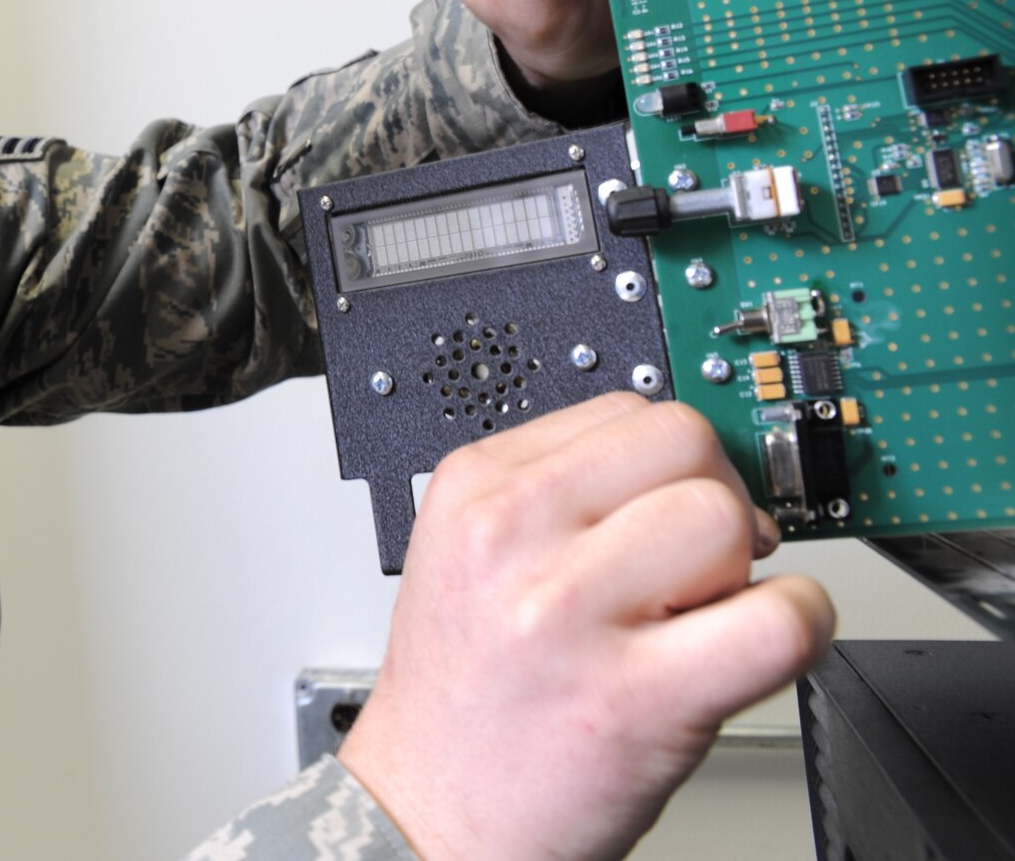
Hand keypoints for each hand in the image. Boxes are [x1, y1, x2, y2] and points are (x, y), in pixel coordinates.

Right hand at [338, 393, 834, 860]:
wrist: (427, 815)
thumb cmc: (465, 698)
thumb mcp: (473, 557)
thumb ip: (563, 495)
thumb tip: (696, 462)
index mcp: (475, 491)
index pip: (627, 410)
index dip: (670, 464)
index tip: (669, 510)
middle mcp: (511, 538)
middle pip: (686, 445)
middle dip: (711, 498)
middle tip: (693, 565)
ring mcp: (567, 615)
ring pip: (726, 517)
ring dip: (743, 568)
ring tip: (694, 619)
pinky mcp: (635, 698)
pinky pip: (777, 621)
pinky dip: (797, 627)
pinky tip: (748, 650)